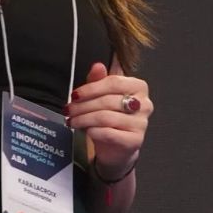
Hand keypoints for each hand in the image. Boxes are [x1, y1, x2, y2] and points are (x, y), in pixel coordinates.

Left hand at [67, 62, 150, 180]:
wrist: (117, 146)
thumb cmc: (111, 117)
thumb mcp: (102, 96)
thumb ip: (99, 80)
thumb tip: (97, 66)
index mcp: (138, 87)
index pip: (114, 82)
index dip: (91, 88)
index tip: (75, 94)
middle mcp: (144, 104)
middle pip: (108, 100)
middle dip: (83, 106)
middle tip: (69, 110)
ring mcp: (141, 123)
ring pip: (106, 117)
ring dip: (84, 119)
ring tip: (73, 121)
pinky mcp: (135, 140)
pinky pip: (109, 133)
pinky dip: (93, 131)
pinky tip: (86, 130)